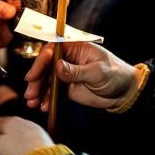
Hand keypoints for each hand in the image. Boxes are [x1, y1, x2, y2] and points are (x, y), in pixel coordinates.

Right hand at [24, 42, 140, 110]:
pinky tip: (43, 106)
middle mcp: (66, 59)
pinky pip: (51, 92)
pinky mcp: (66, 87)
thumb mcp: (97, 72)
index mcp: (74, 48)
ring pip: (45, 80)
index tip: (33, 75)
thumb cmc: (115, 74)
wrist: (124, 92)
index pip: (52, 50)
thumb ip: (76, 70)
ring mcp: (65, 73)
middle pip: (45, 66)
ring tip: (32, 102)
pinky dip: (45, 99)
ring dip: (37, 90)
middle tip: (30, 93)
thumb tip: (58, 66)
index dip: (40, 62)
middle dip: (36, 79)